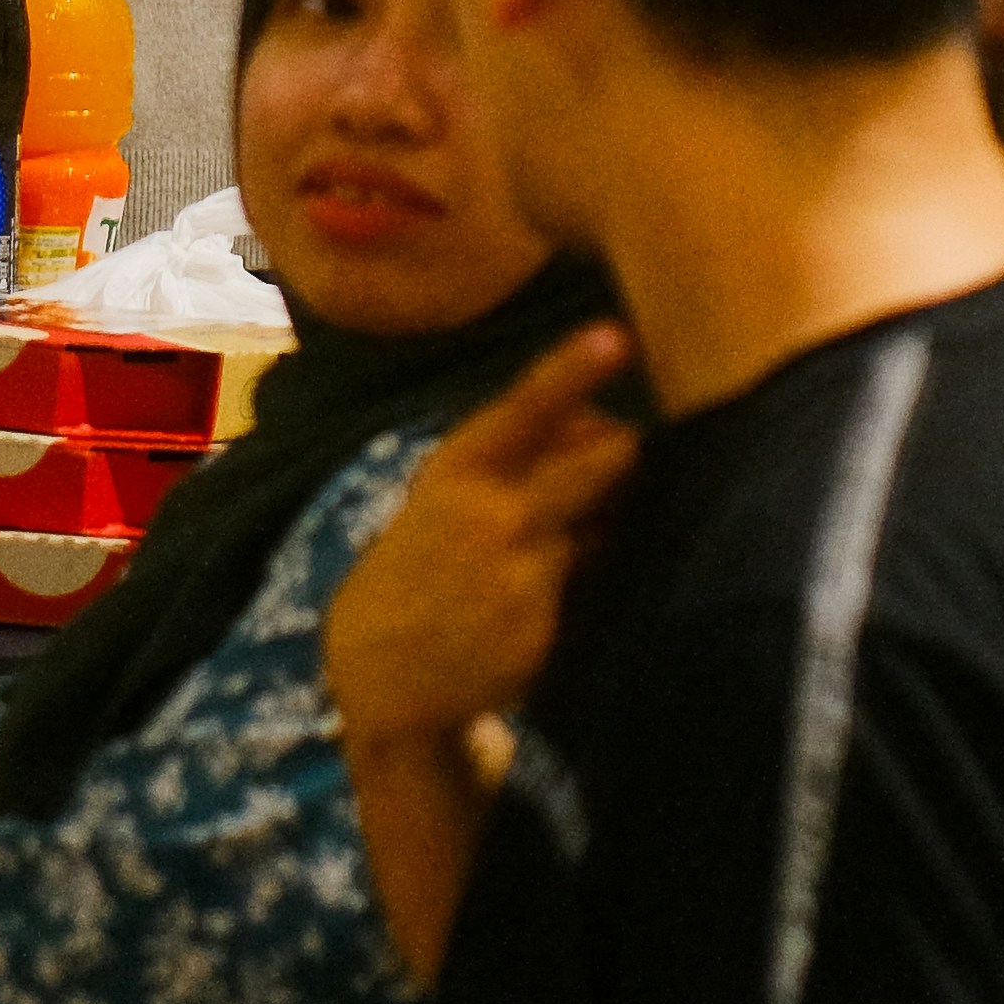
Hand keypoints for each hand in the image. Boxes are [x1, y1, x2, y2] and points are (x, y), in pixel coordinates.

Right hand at [326, 325, 637, 756]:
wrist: (377, 669)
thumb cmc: (422, 562)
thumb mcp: (446, 494)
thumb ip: (516, 460)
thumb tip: (606, 427)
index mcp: (458, 468)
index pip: (526, 408)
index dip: (573, 369)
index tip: (617, 335)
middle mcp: (492, 514)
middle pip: (604, 460)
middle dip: (626, 453)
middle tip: (624, 455)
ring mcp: (521, 573)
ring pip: (608, 526)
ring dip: (606, 526)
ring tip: (558, 543)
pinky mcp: (543, 629)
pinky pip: (594, 586)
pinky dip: (588, 583)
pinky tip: (543, 601)